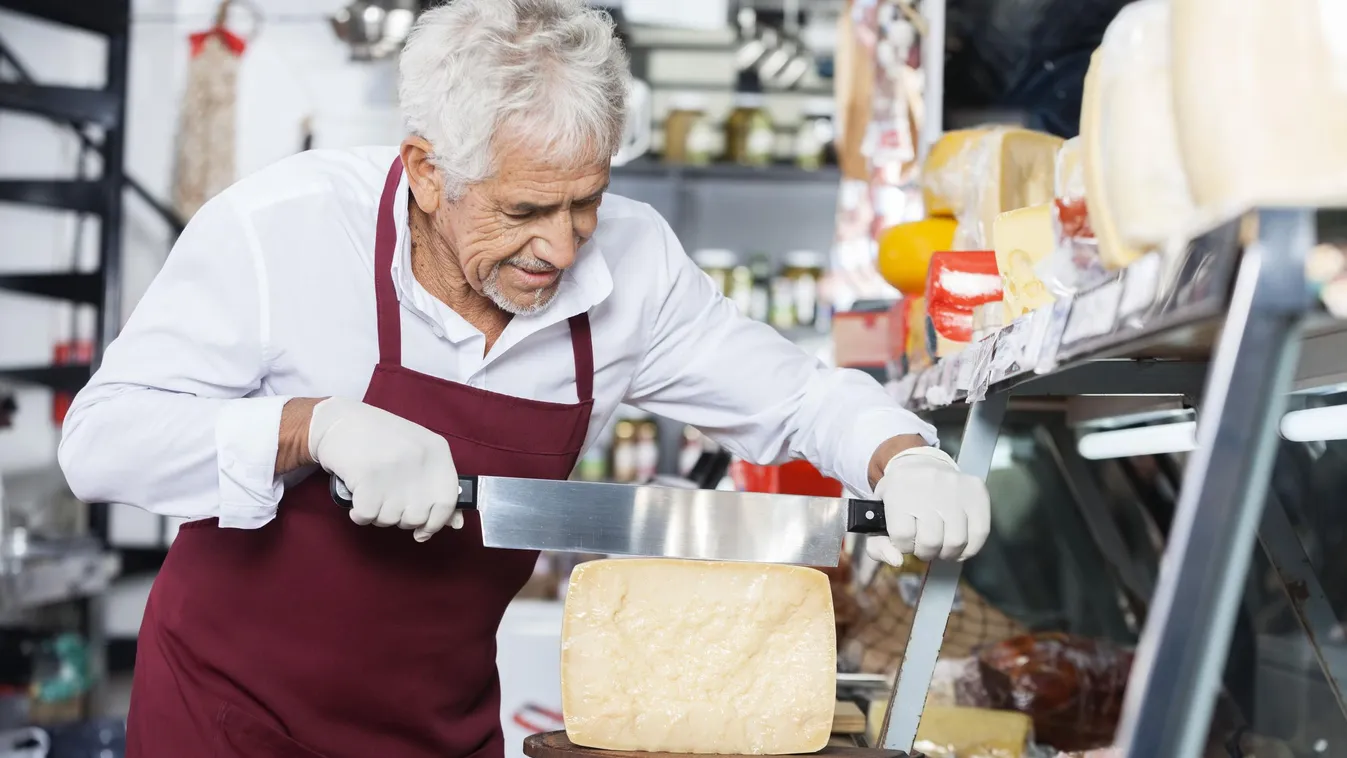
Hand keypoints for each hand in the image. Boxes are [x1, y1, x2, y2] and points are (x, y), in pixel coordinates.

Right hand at [307, 397, 462, 541]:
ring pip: (390, 519)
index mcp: (437, 451)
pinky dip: (359, 514)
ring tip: (371, 490)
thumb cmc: (379, 439)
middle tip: (387, 499)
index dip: (436, 522)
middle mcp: (420, 460)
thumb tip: (456, 523)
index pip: (448, 501)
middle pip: (417, 516)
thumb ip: (436, 487)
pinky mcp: (367, 478)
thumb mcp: (416, 454)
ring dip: (377, 514)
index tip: (423, 531)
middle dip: (400, 518)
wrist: (338, 420)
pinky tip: (357, 496)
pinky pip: (367, 516)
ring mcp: (394, 469)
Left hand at [864, 446, 989, 564]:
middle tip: (925, 545)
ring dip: (947, 552)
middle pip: (931, 541)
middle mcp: (928, 485)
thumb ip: (877, 545)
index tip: (905, 540)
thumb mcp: (878, 515)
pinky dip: (970, 548)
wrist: (922, 465)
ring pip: (956, 541)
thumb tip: (896, 561)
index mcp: (897, 491)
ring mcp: (955, 487)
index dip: (903, 545)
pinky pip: (980, 533)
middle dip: (926, 551)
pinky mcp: (977, 492)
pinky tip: (960, 546)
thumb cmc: (899, 497)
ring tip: (941, 545)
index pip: (902, 536)